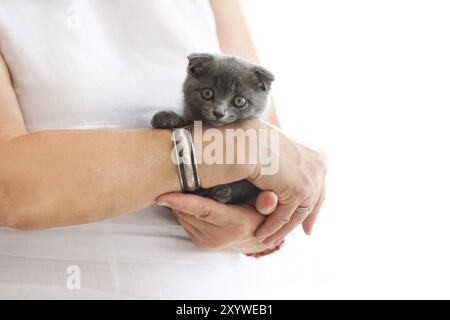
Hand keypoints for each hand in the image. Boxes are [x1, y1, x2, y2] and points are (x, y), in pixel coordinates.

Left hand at [155, 191, 281, 253]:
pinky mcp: (200, 243)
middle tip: (179, 175)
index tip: (161, 196)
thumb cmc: (261, 213)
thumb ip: (268, 201)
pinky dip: (184, 210)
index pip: (202, 210)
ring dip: (180, 202)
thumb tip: (270, 198)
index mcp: (234, 224)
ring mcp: (207, 242)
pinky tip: (193, 200)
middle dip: (178, 194)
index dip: (181, 201)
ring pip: (182, 216)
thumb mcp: (267, 205)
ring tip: (189, 186)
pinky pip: (184, 221)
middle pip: (186, 211)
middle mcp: (218, 236)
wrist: (257, 238)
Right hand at [239, 119, 326, 243]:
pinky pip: (284, 217)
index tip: (309, 223)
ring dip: (282, 230)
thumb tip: (288, 181)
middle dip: (306, 221)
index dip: (314, 206)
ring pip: (298, 213)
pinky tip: (261, 234)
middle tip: (302, 234)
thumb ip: (288, 169)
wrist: (247, 142)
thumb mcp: (279, 156)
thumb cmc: (254, 144)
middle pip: (313, 202)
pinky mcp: (299, 192)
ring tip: (268, 239)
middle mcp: (320, 167)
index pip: (319, 187)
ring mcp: (311, 180)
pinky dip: (272, 228)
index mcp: (317, 156)